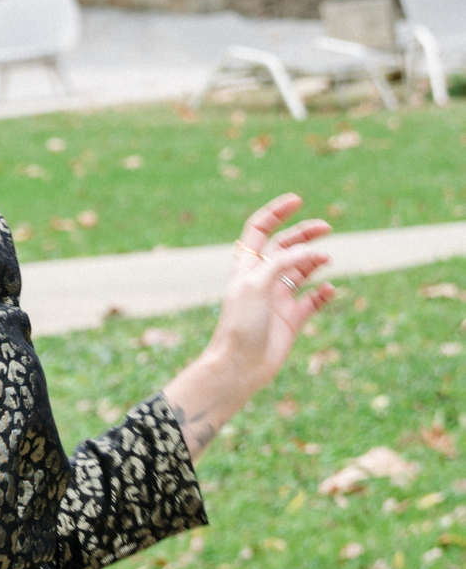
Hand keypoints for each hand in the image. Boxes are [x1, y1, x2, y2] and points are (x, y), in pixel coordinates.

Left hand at [212, 193, 333, 390]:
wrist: (240, 366)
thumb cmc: (240, 324)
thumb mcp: (256, 285)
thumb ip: (281, 263)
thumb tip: (310, 251)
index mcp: (247, 267)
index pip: (258, 230)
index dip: (275, 213)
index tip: (297, 201)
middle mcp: (263, 280)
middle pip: (286, 247)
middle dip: (305, 235)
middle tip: (327, 228)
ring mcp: (278, 299)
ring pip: (303, 271)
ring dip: (316, 261)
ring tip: (326, 260)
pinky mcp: (292, 320)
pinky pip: (313, 299)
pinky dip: (324, 292)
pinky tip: (329, 290)